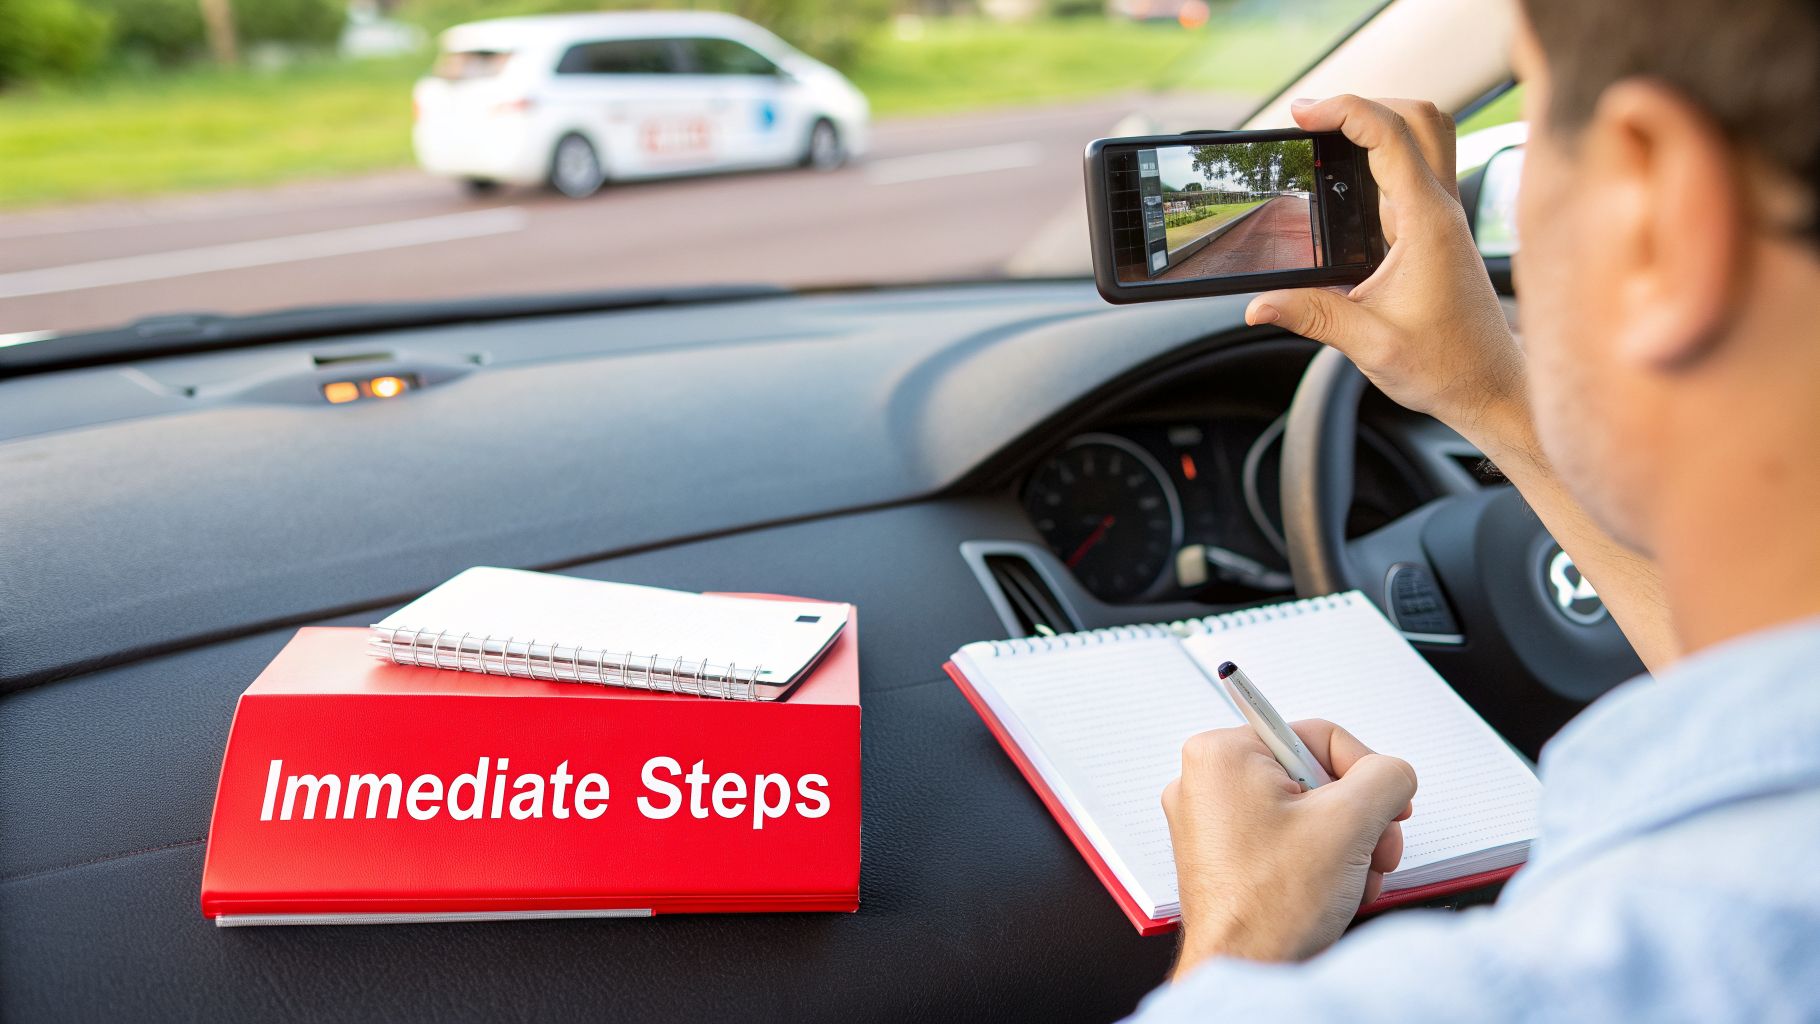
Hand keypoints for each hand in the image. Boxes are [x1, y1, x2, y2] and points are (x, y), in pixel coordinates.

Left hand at [1160, 719, 1415, 976]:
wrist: (1246, 971)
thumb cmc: (1271, 906)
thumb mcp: (1351, 821)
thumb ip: (1387, 777)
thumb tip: (1393, 772)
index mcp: (1222, 754)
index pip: (1318, 736)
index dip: (1366, 773)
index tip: (1388, 807)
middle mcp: (1206, 782)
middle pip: (1314, 778)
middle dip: (1357, 819)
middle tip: (1375, 850)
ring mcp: (1210, 822)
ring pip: (1305, 813)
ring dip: (1344, 845)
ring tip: (1354, 878)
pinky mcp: (1221, 857)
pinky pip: (1284, 840)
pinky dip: (1318, 862)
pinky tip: (1333, 891)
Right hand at [1246, 95, 1525, 445]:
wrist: (1492, 389)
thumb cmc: (1448, 368)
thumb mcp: (1370, 344)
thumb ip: (1311, 316)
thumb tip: (1257, 305)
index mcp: (1427, 224)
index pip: (1391, 136)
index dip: (1344, 109)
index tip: (1303, 114)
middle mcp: (1441, 211)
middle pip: (1418, 116)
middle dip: (1364, 103)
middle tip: (1312, 119)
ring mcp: (1442, 219)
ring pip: (1423, 139)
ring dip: (1378, 125)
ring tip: (1326, 139)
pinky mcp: (1437, 234)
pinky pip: (1413, 174)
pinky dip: (1380, 160)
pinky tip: (1346, 185)